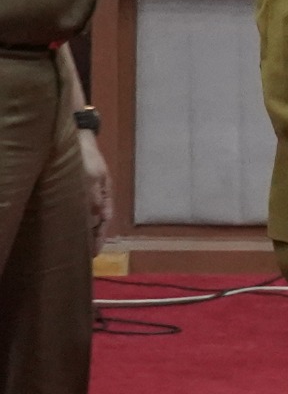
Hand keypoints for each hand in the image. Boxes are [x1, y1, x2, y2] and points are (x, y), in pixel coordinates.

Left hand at [78, 125, 109, 254]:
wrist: (79, 138)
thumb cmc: (87, 157)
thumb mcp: (93, 176)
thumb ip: (94, 196)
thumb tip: (96, 218)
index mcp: (106, 194)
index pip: (105, 221)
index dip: (99, 237)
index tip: (93, 254)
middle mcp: (100, 196)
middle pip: (99, 221)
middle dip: (94, 237)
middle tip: (88, 255)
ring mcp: (91, 192)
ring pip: (91, 216)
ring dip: (88, 230)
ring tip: (81, 245)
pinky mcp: (82, 189)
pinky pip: (83, 209)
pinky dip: (81, 220)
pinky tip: (75, 226)